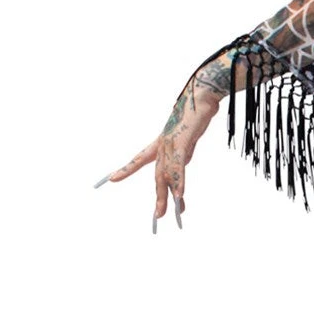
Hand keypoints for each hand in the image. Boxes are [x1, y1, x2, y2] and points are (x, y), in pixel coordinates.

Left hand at [94, 82, 222, 232]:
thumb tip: (180, 166)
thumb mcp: (188, 138)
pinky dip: (179, 182)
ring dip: (168, 196)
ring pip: (167, 175)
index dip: (126, 169)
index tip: (111, 179)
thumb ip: (182, 152)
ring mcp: (171, 145)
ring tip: (170, 212)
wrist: (202, 98)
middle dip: (158, 197)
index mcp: (161, 142)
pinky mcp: (182, 143)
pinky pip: (179, 168)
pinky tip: (179, 196)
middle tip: (157, 216)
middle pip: (157, 175)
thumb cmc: (196, 114)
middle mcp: (163, 145)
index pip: (139, 158)